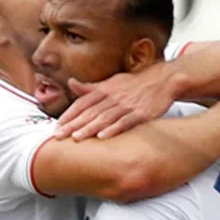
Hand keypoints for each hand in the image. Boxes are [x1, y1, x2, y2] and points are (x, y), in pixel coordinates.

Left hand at [54, 68, 178, 140]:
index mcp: (104, 90)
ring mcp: (127, 105)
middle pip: (89, 112)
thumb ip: (90, 87)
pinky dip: (114, 129)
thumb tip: (71, 83)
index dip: (69, 115)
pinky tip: (103, 136)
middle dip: (73, 124)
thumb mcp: (111, 82)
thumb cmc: (133, 84)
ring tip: (76, 138)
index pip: (82, 103)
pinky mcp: (141, 113)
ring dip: (89, 128)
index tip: (56, 126)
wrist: (162, 80)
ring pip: (105, 118)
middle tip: (58, 136)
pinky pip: (125, 122)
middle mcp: (113, 97)